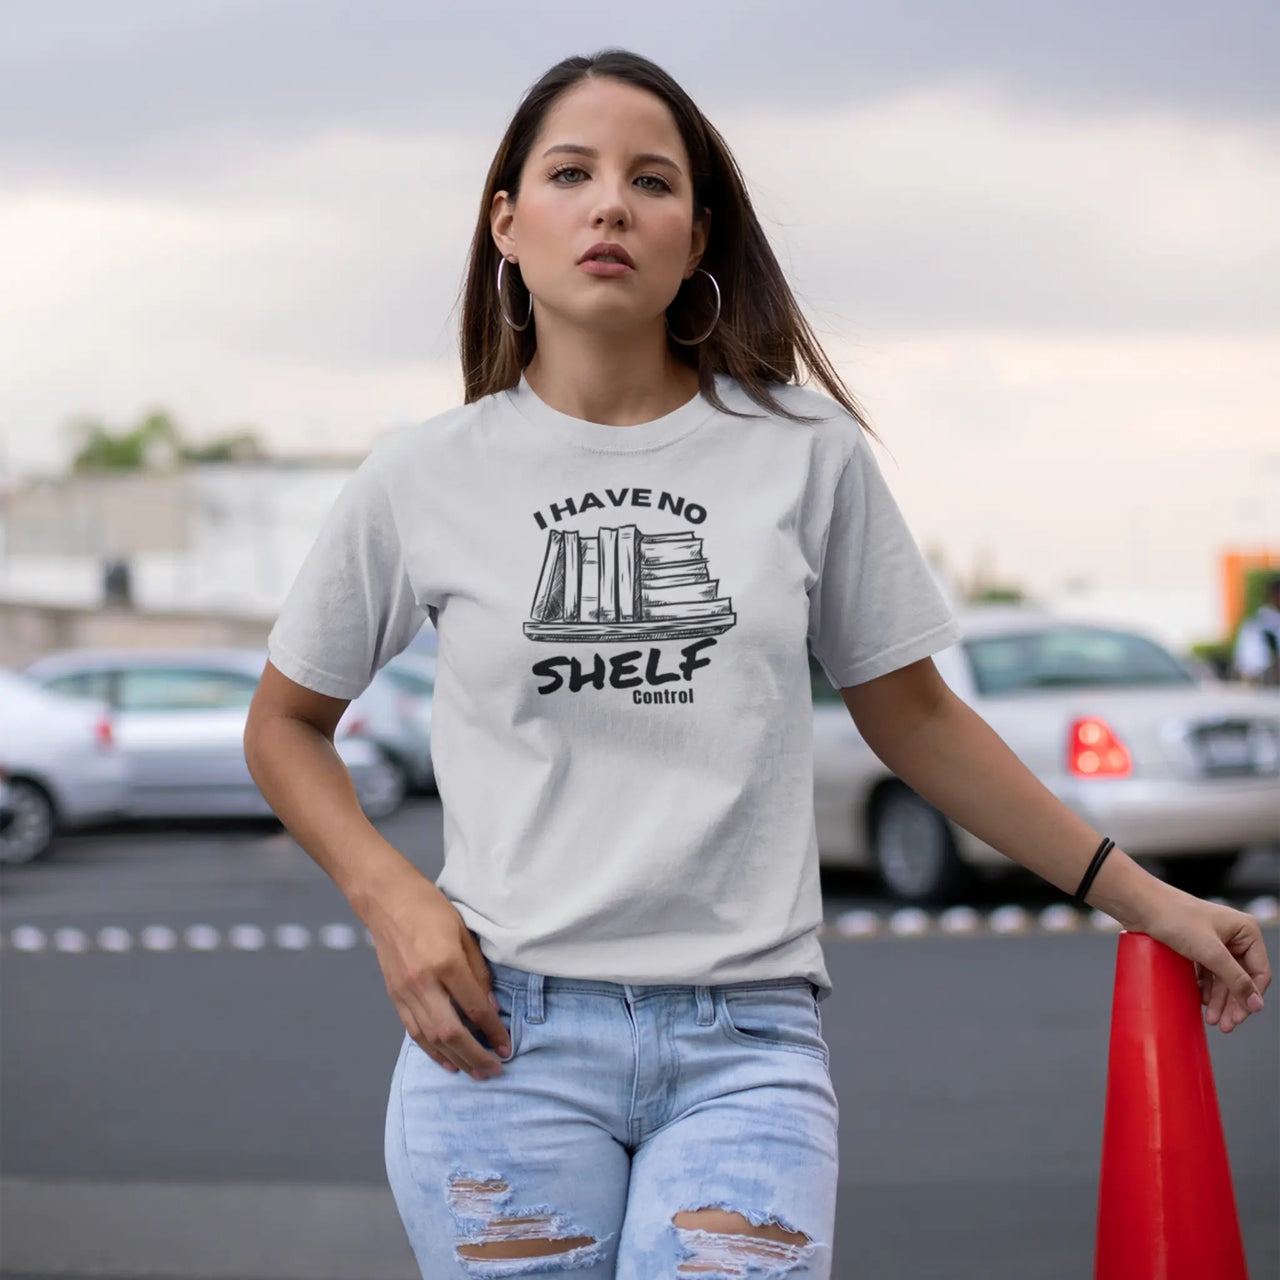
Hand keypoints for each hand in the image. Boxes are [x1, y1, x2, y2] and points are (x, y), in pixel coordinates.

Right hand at [362, 867, 512, 1078]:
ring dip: (455, 1059)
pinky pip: (414, 1031)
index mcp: (445, 963)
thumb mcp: (464, 932)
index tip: (507, 1047)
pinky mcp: (394, 995)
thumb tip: (490, 1005)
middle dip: (476, 1056)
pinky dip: (431, 1050)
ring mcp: (405, 992)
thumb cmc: (430, 909)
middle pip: (451, 1032)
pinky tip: (447, 1061)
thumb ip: (478, 971)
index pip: (475, 1007)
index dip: (493, 1031)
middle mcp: (423, 983)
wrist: (387, 899)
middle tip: (495, 1072)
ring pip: (431, 1038)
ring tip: (475, 1073)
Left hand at [1131, 883, 1271, 1032]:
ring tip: (1212, 1019)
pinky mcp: (1196, 944)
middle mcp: (1233, 934)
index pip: (1259, 972)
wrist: (1140, 905)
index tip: (1240, 1017)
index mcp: (1245, 930)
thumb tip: (1255, 1004)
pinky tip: (1201, 1001)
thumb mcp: (1210, 952)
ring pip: (1222, 977)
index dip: (1250, 997)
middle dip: (1232, 1002)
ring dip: (1218, 999)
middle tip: (1225, 1025)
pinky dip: (1205, 988)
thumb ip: (1235, 979)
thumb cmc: (1174, 918)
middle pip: (1240, 977)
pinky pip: (1207, 971)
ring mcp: (1214, 940)